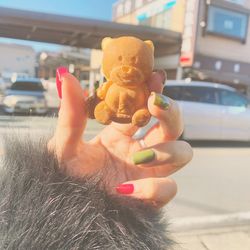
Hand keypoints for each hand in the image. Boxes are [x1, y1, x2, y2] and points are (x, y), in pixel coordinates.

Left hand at [48, 71, 192, 207]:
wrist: (66, 208)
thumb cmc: (66, 175)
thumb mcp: (65, 144)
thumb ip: (70, 115)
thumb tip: (66, 77)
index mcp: (122, 134)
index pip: (145, 108)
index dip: (152, 92)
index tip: (154, 77)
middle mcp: (140, 149)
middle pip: (174, 126)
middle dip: (171, 112)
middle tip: (155, 104)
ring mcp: (149, 172)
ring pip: (183, 153)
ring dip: (168, 150)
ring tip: (140, 155)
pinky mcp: (152, 196)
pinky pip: (168, 189)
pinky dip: (152, 188)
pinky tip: (124, 189)